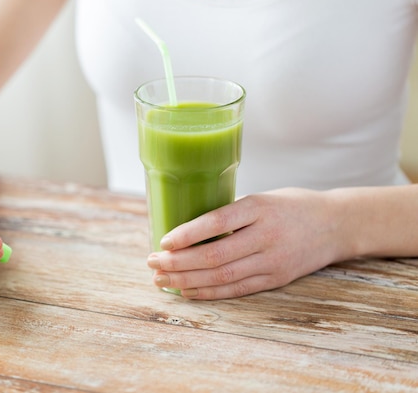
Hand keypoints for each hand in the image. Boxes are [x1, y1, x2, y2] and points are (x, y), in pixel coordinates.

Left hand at [147, 188, 345, 299]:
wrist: (337, 224)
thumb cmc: (292, 205)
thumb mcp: (262, 197)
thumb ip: (231, 212)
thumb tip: (186, 229)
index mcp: (260, 207)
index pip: (216, 222)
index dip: (186, 234)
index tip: (163, 240)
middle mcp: (266, 235)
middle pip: (214, 255)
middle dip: (178, 262)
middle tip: (152, 263)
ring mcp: (273, 261)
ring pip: (222, 276)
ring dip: (186, 280)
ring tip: (161, 280)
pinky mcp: (277, 279)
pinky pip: (237, 289)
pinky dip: (209, 292)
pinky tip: (187, 291)